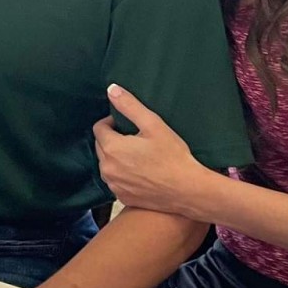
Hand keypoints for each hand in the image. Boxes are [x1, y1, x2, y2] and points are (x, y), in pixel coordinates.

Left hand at [93, 84, 213, 217]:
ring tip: (138, 154)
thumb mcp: (153, 124)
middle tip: (135, 138)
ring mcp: (114, 185)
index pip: (99, 128)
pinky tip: (140, 171)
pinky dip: (122, 174)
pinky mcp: (122, 197)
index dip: (112, 122)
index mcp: (112, 148)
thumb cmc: (173, 156)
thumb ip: (130, 106)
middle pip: (101, 146)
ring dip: (116, 157)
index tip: (127, 124)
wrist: (188, 190)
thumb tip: (111, 90)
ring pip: (107, 164)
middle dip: (113, 139)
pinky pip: (115, 180)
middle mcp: (107, 168)